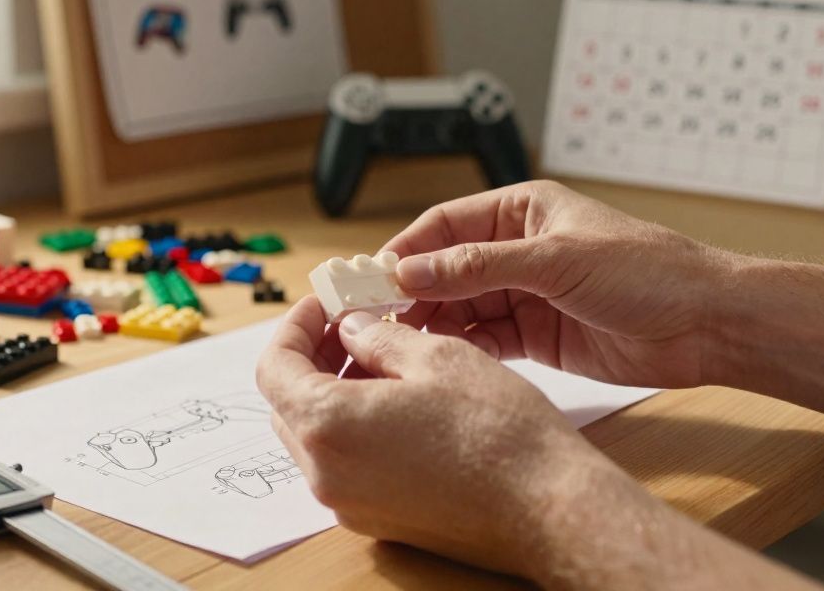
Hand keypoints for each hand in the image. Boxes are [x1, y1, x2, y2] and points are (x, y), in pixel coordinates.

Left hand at [256, 296, 642, 579]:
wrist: (550, 508)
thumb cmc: (499, 431)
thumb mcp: (437, 356)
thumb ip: (377, 337)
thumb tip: (350, 328)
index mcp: (328, 426)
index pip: (273, 368)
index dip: (294, 327)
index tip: (321, 304)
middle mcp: (326, 475)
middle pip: (288, 405)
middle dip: (312, 358)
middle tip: (352, 324)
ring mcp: (350, 505)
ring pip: (316, 437)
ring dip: (335, 392)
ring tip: (384, 358)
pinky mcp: (379, 520)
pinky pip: (345, 465)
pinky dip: (355, 427)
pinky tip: (400, 401)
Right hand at [386, 181, 735, 388]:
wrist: (707, 325)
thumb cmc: (648, 271)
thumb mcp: (555, 260)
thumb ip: (480, 267)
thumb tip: (412, 270)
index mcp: (521, 211)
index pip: (444, 225)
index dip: (406, 251)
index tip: (371, 280)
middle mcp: (517, 250)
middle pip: (444, 269)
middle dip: (411, 293)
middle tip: (374, 320)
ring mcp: (526, 294)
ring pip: (460, 308)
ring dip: (432, 325)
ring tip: (399, 346)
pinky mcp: (536, 336)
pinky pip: (485, 340)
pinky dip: (462, 350)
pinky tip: (440, 362)